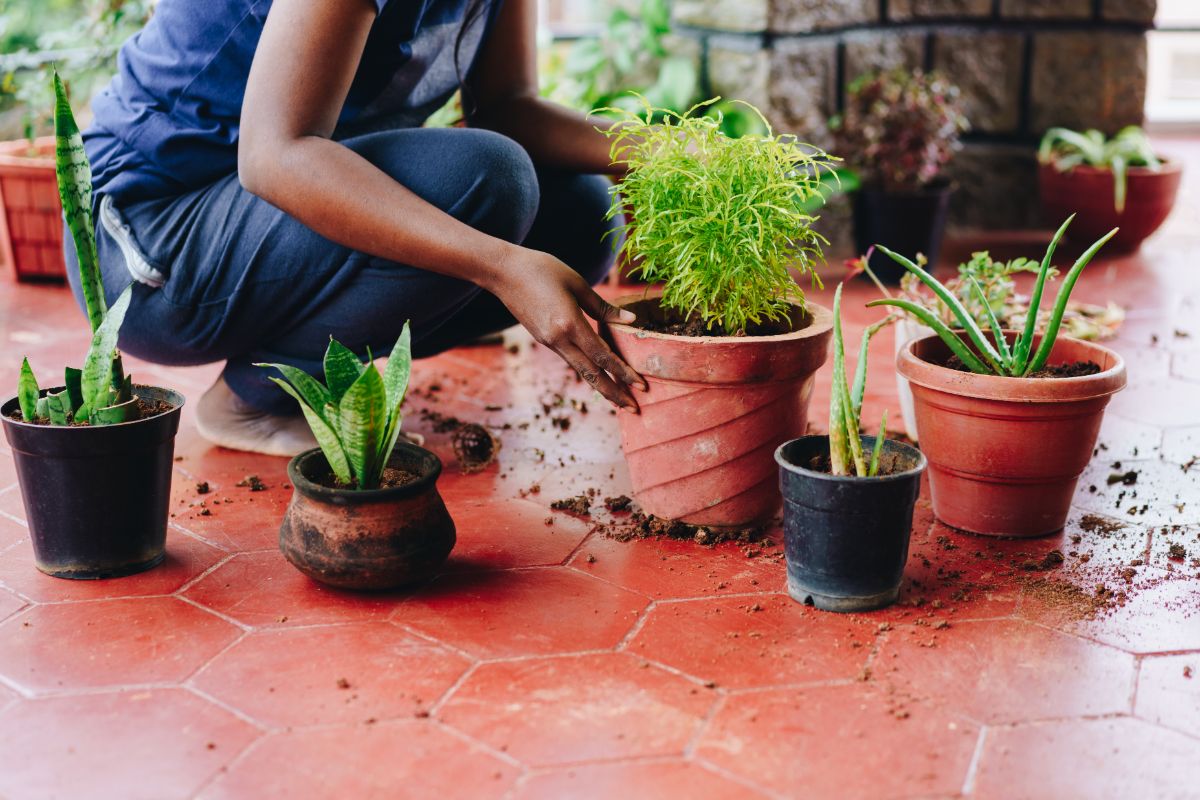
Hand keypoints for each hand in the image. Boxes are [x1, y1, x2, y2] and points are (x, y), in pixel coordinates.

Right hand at [489, 247, 647, 410]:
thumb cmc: (542, 269)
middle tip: (634, 410)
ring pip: (581, 370)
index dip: (624, 372)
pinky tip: (599, 374)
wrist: (503, 272)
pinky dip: (588, 370)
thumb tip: (632, 320)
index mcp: (569, 324)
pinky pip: (571, 358)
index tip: (642, 385)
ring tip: (619, 399)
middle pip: (592, 374)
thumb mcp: (577, 283)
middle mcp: (558, 340)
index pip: (602, 356)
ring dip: (601, 386)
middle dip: (614, 393)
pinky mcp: (544, 339)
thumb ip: (604, 307)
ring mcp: (549, 342)